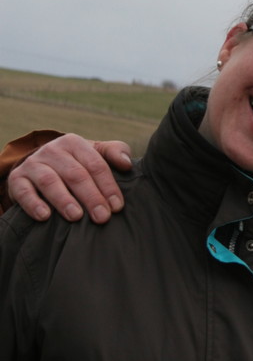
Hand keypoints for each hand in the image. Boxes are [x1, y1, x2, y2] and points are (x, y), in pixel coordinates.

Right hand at [8, 135, 131, 222]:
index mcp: (74, 143)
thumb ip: (115, 153)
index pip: (95, 164)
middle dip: (90, 197)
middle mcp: (52, 150)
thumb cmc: (76, 163)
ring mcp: (33, 164)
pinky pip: (23, 191)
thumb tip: (127, 164)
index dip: (108, 186)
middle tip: (102, 217)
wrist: (40, 166)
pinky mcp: (17, 179)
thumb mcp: (95, 154)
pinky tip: (45, 216)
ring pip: (49, 181)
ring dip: (63, 200)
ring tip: (76, 216)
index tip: (117, 207)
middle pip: (75, 174)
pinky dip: (33, 203)